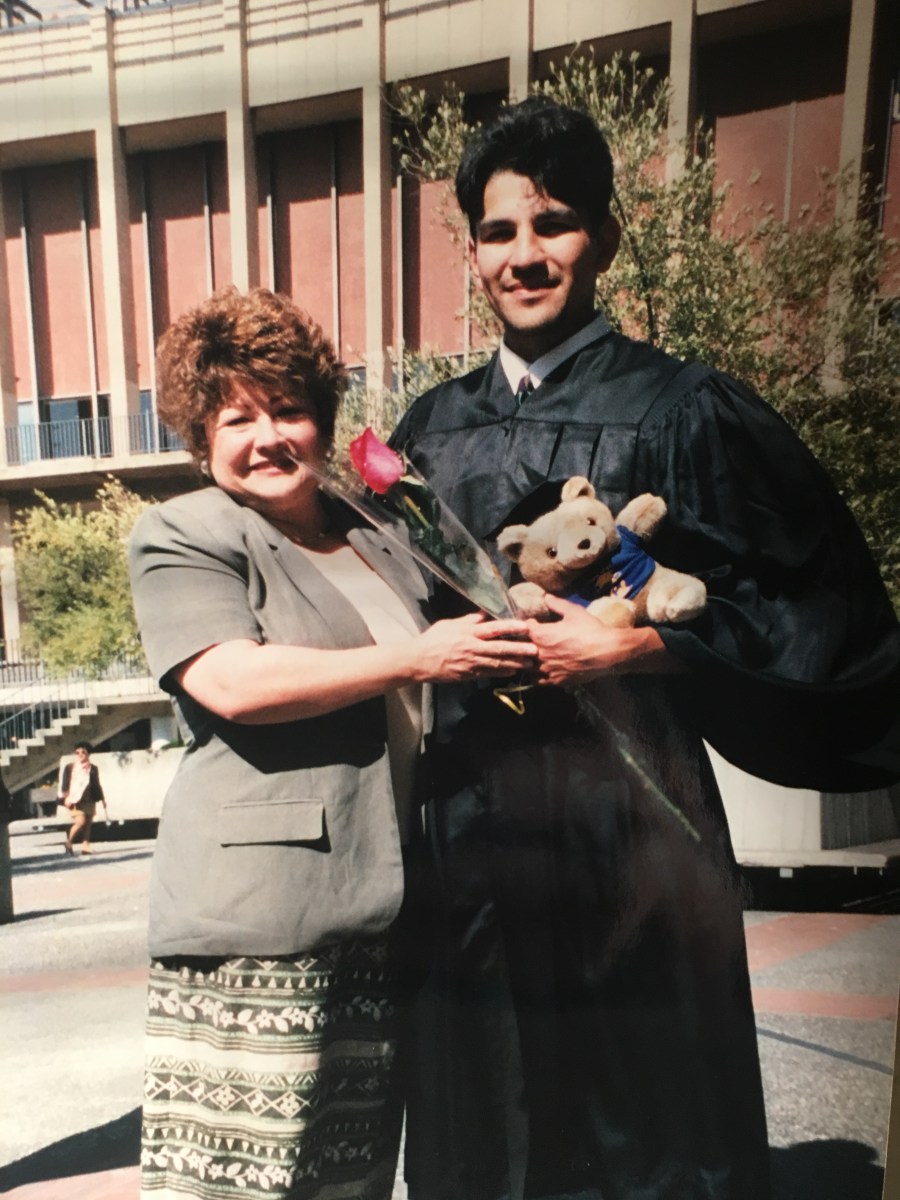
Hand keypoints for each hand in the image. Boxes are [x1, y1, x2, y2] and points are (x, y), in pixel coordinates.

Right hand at [411, 613, 536, 682]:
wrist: (418, 661)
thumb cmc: (433, 639)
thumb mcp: (449, 624)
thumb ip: (468, 620)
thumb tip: (483, 616)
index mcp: (468, 632)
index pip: (493, 629)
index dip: (510, 628)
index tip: (525, 627)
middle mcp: (471, 647)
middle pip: (499, 648)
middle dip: (518, 649)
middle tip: (535, 650)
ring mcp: (470, 663)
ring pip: (496, 663)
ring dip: (514, 663)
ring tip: (529, 663)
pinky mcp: (467, 674)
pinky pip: (487, 673)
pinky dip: (500, 673)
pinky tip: (512, 672)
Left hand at [528, 594, 670, 685]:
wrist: (607, 653)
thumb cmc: (591, 630)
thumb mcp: (574, 612)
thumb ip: (557, 604)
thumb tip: (545, 596)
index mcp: (541, 635)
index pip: (524, 627)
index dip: (529, 624)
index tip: (534, 623)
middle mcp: (539, 653)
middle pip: (522, 649)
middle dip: (525, 643)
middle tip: (532, 640)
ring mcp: (546, 669)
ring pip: (527, 667)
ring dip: (528, 661)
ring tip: (534, 657)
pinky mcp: (556, 681)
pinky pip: (538, 681)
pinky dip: (537, 676)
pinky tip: (543, 671)